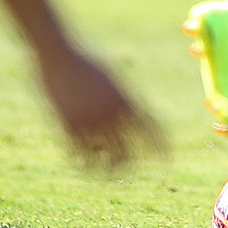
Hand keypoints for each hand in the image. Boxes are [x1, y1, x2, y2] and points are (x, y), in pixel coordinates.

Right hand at [35, 42, 161, 171]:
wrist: (59, 54)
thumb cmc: (87, 62)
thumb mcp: (112, 78)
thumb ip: (126, 99)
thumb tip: (140, 118)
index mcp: (127, 100)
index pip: (152, 130)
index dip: (161, 148)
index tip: (168, 162)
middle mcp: (112, 113)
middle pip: (127, 152)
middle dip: (128, 165)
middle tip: (127, 171)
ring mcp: (90, 121)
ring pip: (103, 158)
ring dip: (106, 168)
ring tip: (106, 173)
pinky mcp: (69, 126)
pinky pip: (82, 154)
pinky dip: (85, 163)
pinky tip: (84, 166)